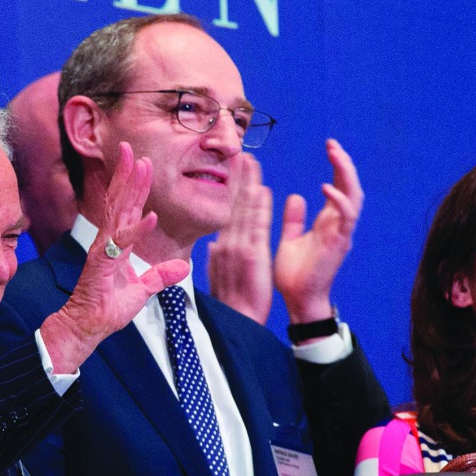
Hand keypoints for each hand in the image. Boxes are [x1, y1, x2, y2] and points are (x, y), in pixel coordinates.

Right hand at [41, 142, 188, 373]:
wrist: (88, 326)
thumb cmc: (108, 308)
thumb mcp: (142, 291)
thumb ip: (160, 277)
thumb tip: (183, 267)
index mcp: (117, 244)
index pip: (127, 209)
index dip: (136, 186)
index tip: (144, 163)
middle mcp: (109, 241)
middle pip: (120, 201)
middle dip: (128, 174)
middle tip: (133, 148)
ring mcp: (104, 249)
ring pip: (118, 211)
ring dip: (130, 187)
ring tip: (139, 164)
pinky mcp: (102, 263)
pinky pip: (122, 242)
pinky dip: (137, 229)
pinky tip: (151, 216)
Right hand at [207, 153, 272, 323]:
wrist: (237, 322)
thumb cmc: (230, 305)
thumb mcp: (218, 278)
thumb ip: (216, 259)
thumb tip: (213, 245)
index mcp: (219, 249)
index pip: (227, 214)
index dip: (231, 191)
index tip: (235, 172)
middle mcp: (226, 244)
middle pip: (233, 206)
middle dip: (237, 179)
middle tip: (242, 154)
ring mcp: (238, 248)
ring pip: (243, 210)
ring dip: (247, 184)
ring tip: (251, 161)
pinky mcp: (252, 255)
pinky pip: (256, 225)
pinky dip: (259, 206)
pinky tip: (262, 189)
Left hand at [273, 139, 362, 322]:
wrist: (298, 300)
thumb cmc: (295, 275)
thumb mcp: (290, 239)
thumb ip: (294, 219)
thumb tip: (296, 196)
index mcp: (328, 221)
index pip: (339, 186)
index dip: (337, 166)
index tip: (329, 146)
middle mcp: (338, 224)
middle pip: (351, 186)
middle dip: (344, 164)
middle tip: (332, 144)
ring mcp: (341, 233)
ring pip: (354, 196)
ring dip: (346, 174)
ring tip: (335, 155)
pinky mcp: (339, 243)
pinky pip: (346, 217)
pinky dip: (339, 200)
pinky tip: (326, 187)